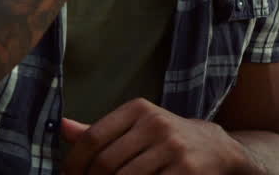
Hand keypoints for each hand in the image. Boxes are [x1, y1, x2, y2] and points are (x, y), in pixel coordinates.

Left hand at [60, 98, 250, 173]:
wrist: (217, 149)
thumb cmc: (167, 140)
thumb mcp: (137, 126)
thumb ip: (100, 130)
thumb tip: (61, 126)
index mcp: (139, 109)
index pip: (92, 138)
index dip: (73, 164)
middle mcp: (156, 123)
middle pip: (105, 163)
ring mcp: (172, 148)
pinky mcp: (185, 170)